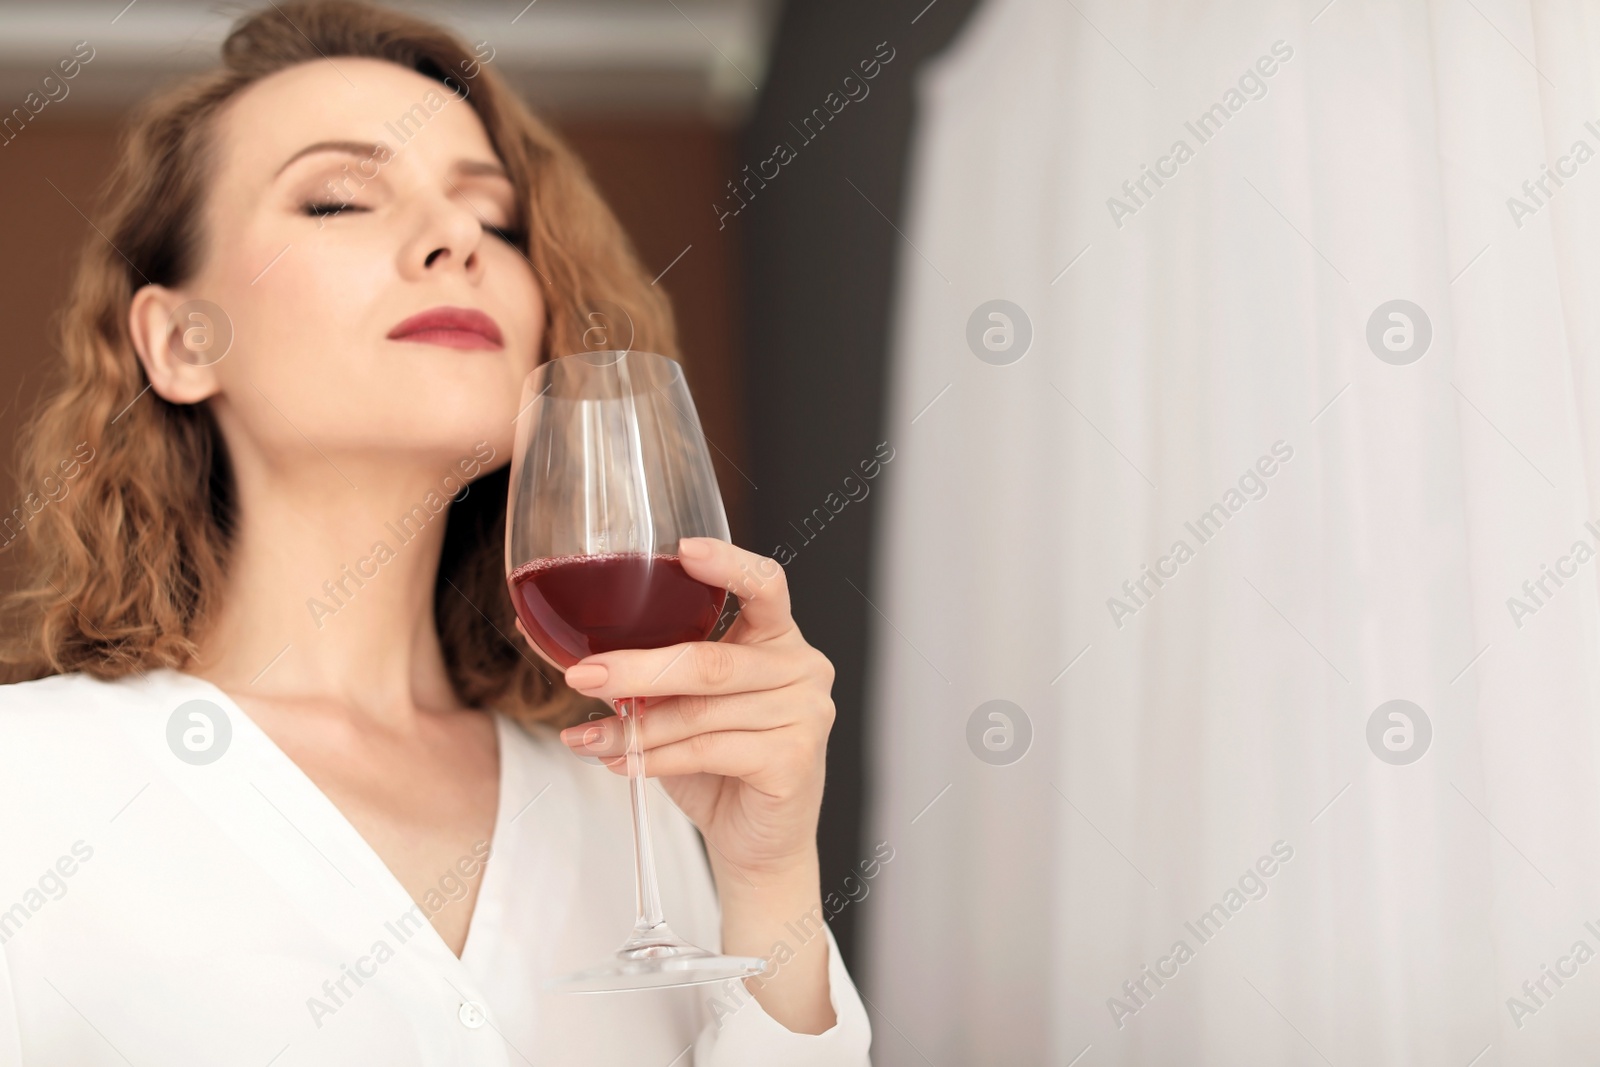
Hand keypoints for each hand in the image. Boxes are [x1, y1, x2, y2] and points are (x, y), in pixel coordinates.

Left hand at [536, 537, 835, 882]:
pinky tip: (622, 763)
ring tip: (586, 737)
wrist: (754, 840)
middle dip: (635, 669)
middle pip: (709, 659)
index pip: (765, 584)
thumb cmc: (715, 763)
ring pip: (701, 711)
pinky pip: (709, 750)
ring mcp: (806, 713)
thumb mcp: (675, 704)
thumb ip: (634, 669)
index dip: (726, 565)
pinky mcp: (794, 760)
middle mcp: (802, 666)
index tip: (680, 552)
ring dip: (633, 727)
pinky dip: (655, 758)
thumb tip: (538, 629)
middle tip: (580, 674)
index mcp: (777, 637)